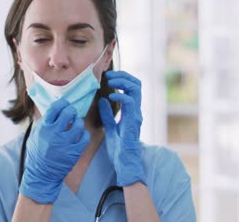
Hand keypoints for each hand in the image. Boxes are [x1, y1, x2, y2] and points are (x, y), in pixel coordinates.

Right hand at [20, 99, 89, 203]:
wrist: (40, 175)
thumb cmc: (37, 154)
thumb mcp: (35, 135)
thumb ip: (44, 123)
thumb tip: (54, 110)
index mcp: (43, 127)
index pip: (55, 108)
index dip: (62, 103)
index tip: (65, 104)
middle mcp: (54, 133)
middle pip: (68, 112)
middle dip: (72, 111)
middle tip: (72, 114)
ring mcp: (64, 143)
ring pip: (79, 124)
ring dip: (79, 122)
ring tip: (77, 125)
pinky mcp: (74, 152)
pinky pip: (85, 137)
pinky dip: (84, 134)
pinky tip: (81, 135)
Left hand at [98, 70, 143, 186]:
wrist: (125, 163)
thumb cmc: (119, 149)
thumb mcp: (109, 127)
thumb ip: (107, 114)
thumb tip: (102, 100)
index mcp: (131, 111)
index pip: (132, 88)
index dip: (122, 78)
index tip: (108, 77)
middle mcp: (136, 111)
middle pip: (136, 84)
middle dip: (123, 76)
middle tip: (108, 75)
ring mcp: (136, 115)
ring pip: (135, 89)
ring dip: (122, 81)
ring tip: (110, 81)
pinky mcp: (133, 121)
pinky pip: (130, 102)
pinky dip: (121, 96)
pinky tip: (111, 96)